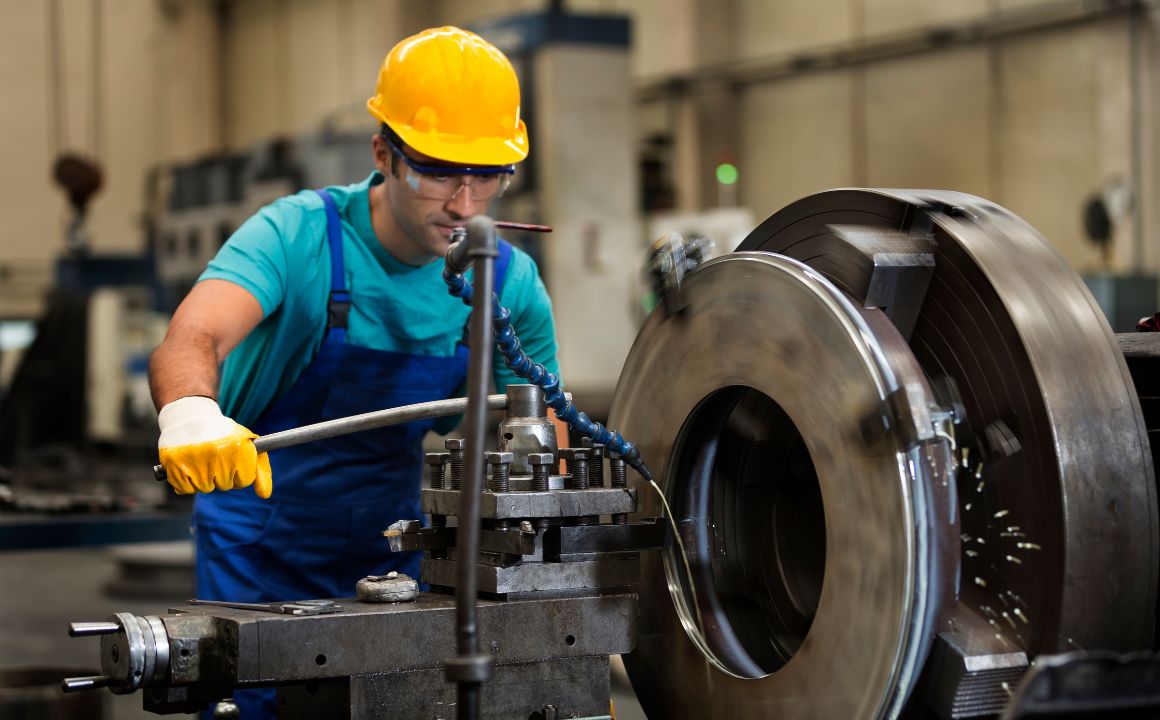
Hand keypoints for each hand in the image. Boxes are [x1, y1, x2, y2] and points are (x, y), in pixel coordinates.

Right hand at [157, 396, 271, 497]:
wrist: (190, 418)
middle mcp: (218, 454)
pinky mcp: (175, 466)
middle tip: (215, 456)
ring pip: (205, 488)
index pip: (244, 481)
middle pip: (225, 486)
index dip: (239, 472)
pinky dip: (186, 481)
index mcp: (238, 448)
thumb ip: (260, 471)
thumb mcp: (247, 445)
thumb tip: (265, 495)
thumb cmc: (223, 435)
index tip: (233, 460)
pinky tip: (188, 464)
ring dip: (204, 478)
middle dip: (221, 475)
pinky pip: (185, 489)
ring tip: (201, 458)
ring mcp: (195, 461)